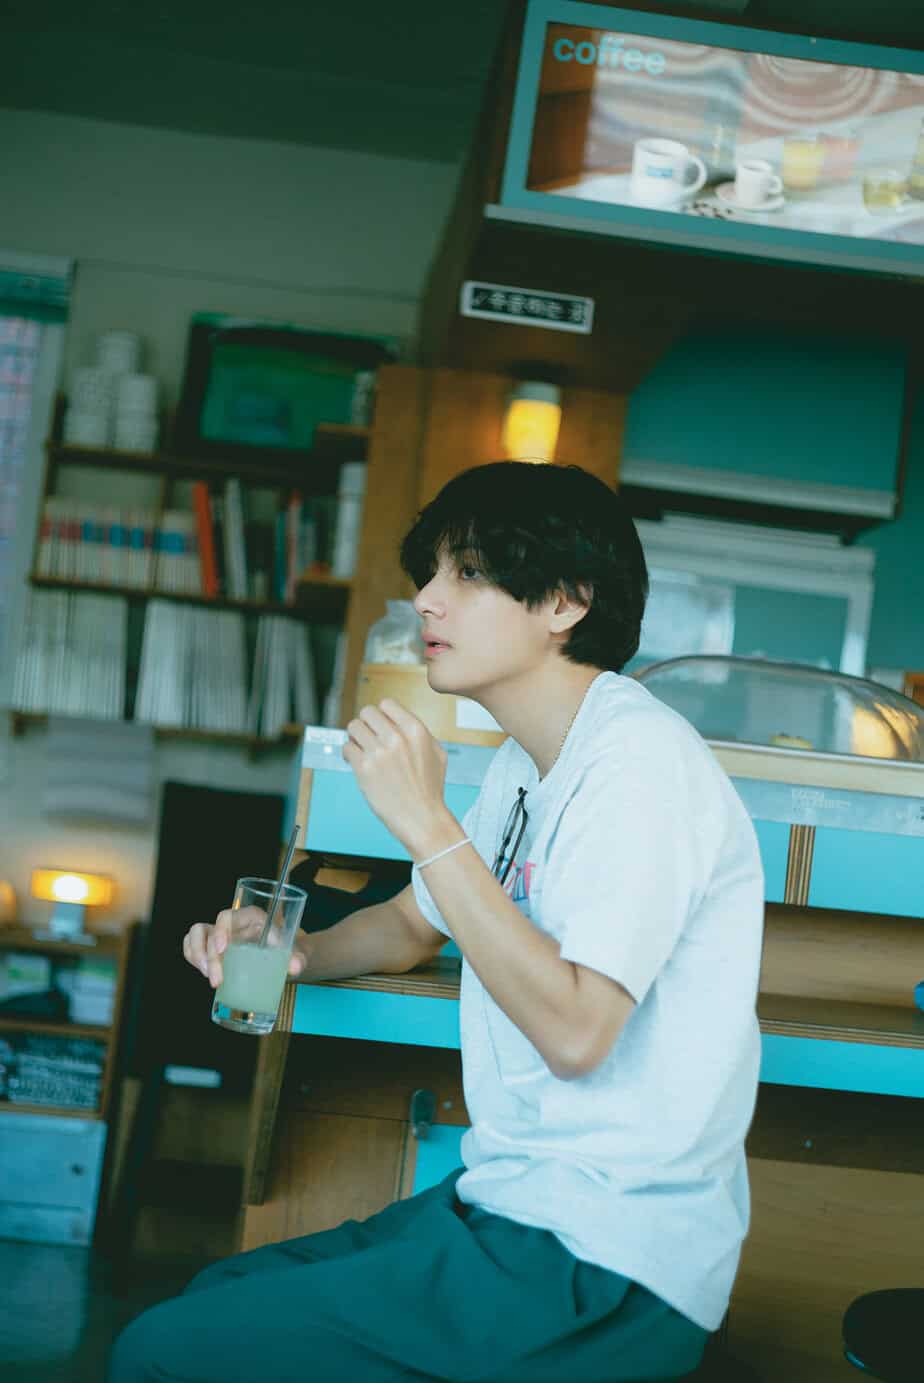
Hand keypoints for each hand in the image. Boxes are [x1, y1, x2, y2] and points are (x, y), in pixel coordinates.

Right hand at [182, 908, 311, 988]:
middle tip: (217, 980)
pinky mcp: (213, 946)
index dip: (221, 930)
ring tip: (208, 976)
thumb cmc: (288, 950)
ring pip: (196, 934)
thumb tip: (295, 968)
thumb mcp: (296, 952)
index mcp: (251, 917)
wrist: (284, 958)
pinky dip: (192, 956)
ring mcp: (220, 934)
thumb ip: (298, 958)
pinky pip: (193, 945)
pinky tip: (203, 972)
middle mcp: (233, 923)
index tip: (223, 950)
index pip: (228, 916)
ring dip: (196, 954)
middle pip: (211, 931)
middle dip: (209, 956)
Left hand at [342, 699, 455, 857]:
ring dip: (355, 737)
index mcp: (415, 730)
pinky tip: (356, 762)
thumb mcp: (437, 753)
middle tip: (368, 737)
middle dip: (366, 724)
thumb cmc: (430, 789)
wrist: (422, 818)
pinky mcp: (364, 769)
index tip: (381, 726)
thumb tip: (400, 720)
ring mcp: (379, 753)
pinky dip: (348, 754)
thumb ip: (420, 733)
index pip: (387, 704)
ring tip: (361, 749)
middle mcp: (397, 738)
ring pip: (353, 727)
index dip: (382, 715)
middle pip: (367, 712)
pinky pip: (346, 748)